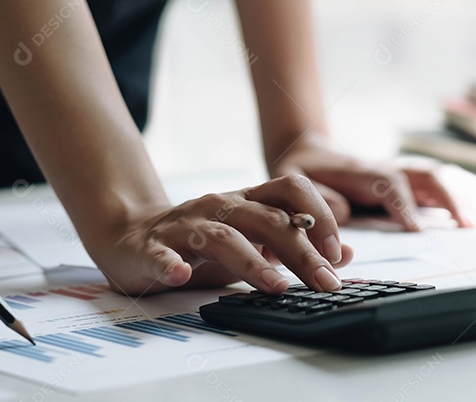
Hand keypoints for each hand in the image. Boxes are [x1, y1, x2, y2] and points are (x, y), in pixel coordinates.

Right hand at [82, 175, 353, 295]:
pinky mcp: (149, 247)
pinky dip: (170, 263)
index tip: (338, 254)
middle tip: (325, 282)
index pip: (291, 190)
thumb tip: (346, 254)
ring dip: (251, 261)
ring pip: (222, 236)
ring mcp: (184, 224)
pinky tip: (180, 275)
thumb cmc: (198, 241)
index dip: (319, 216)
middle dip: (300, 251)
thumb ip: (295, 245)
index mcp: (246, 202)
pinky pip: (161, 253)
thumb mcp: (251, 242)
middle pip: (266, 219)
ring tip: (275, 286)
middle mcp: (219, 206)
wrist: (129, 235)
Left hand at [271, 135, 471, 231]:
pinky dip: (462, 199)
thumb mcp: (293, 180)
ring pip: (436, 181)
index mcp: (360, 172)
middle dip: (447, 200)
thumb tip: (343, 211)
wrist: (307, 151)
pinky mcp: (405, 182)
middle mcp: (385, 170)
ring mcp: (398, 174)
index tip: (415, 229)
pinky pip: (438, 188)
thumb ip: (316, 196)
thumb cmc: (301, 172)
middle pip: (423, 178)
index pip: (389, 186)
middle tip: (465, 226)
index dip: (403, 206)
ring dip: (461, 199)